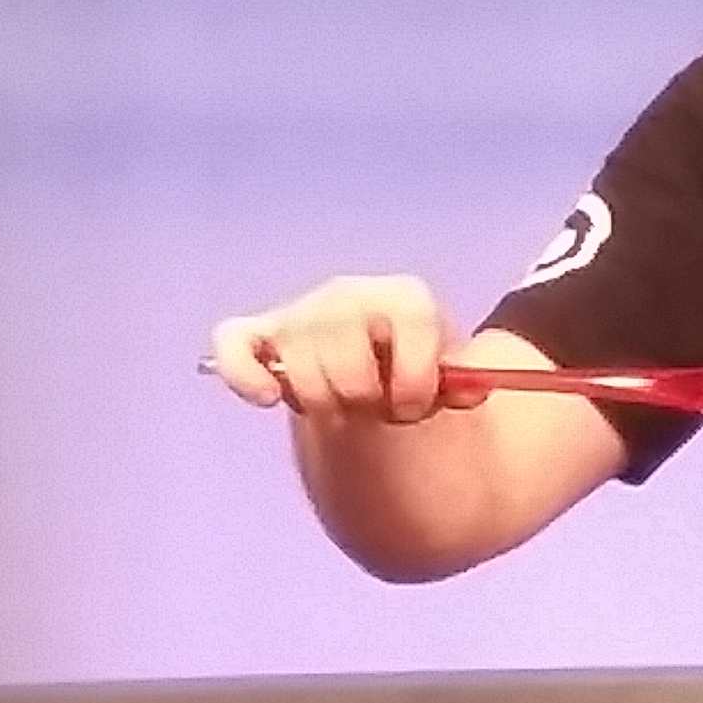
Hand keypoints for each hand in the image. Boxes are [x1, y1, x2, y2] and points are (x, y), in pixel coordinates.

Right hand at [205, 274, 452, 425]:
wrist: (380, 367)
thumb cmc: (418, 374)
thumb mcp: (451, 380)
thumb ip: (462, 386)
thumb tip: (468, 390)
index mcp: (402, 297)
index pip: (408, 326)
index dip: (414, 380)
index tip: (414, 408)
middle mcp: (347, 294)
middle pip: (347, 362)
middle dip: (364, 400)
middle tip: (374, 408)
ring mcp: (301, 312)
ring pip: (299, 368)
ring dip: (322, 403)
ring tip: (341, 404)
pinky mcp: (260, 334)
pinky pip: (234, 344)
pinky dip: (244, 374)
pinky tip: (268, 399)